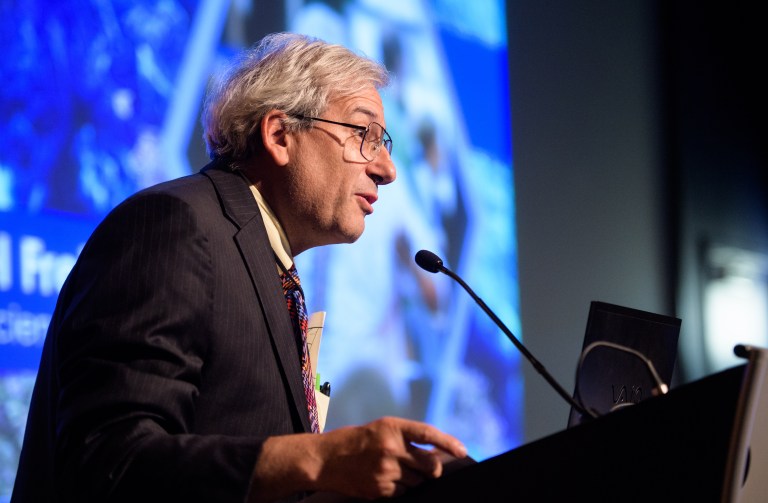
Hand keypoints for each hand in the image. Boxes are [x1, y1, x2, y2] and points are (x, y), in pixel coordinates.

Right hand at [247, 417, 466, 501]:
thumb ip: (406, 439)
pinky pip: (402, 493)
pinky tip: (383, 480)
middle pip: (429, 465)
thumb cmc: (355, 441)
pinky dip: (399, 489)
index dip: (448, 443)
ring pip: (417, 482)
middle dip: (432, 470)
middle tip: (426, 469)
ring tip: (393, 471)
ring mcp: (385, 470)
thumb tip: (435, 454)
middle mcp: (390, 448)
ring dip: (413, 480)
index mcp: (392, 427)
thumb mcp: (381, 430)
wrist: (325, 459)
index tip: (462, 451)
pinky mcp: (379, 489)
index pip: (428, 434)